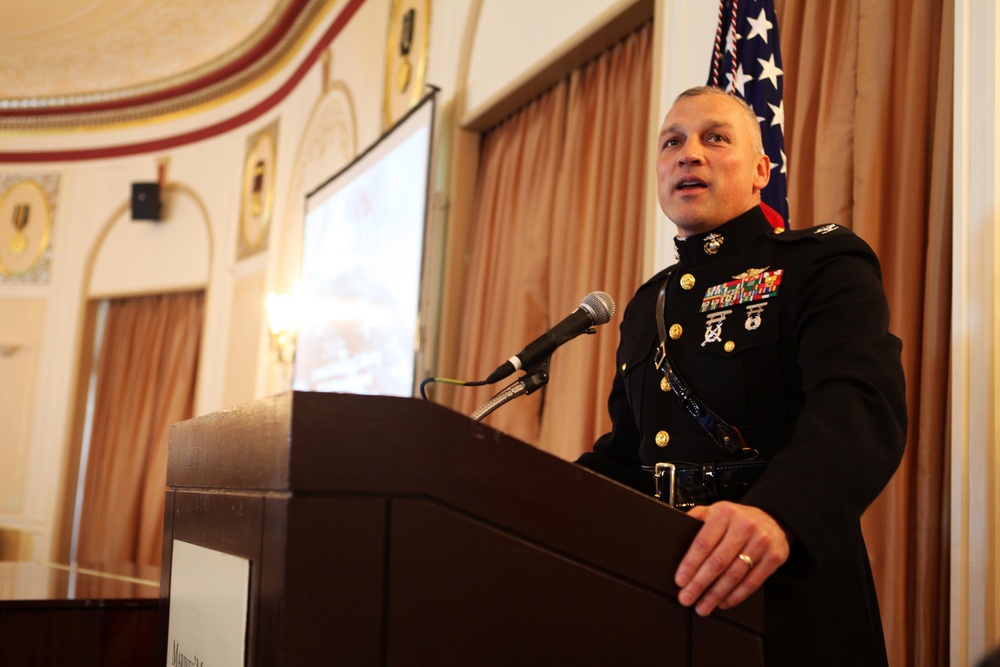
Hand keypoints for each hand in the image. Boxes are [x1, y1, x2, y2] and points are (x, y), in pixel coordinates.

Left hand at [674, 501, 789, 615]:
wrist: (773, 518)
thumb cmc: (738, 518)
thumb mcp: (715, 510)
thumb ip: (697, 520)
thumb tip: (674, 537)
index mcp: (725, 513)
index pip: (703, 543)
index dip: (690, 564)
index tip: (680, 580)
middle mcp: (744, 526)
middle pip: (718, 562)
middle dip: (699, 584)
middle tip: (687, 598)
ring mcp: (761, 542)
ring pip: (734, 575)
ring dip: (716, 594)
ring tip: (703, 606)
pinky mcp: (774, 558)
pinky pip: (752, 582)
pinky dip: (736, 596)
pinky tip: (723, 601)